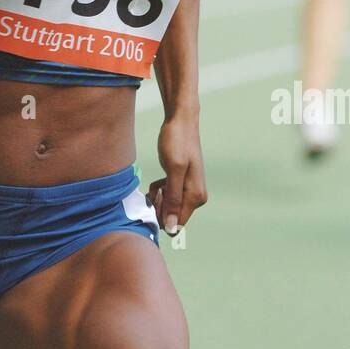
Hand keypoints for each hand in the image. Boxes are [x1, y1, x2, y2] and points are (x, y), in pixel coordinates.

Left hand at [148, 116, 206, 235]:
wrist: (180, 121)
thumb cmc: (177, 142)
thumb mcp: (173, 169)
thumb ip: (173, 198)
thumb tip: (172, 227)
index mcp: (196, 196)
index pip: (177, 224)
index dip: (161, 217)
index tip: (154, 200)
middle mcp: (196, 197)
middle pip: (172, 217)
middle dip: (159, 208)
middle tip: (153, 190)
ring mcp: (189, 190)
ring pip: (168, 208)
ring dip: (158, 200)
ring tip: (155, 185)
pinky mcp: (182, 183)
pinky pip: (168, 198)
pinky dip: (160, 192)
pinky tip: (158, 182)